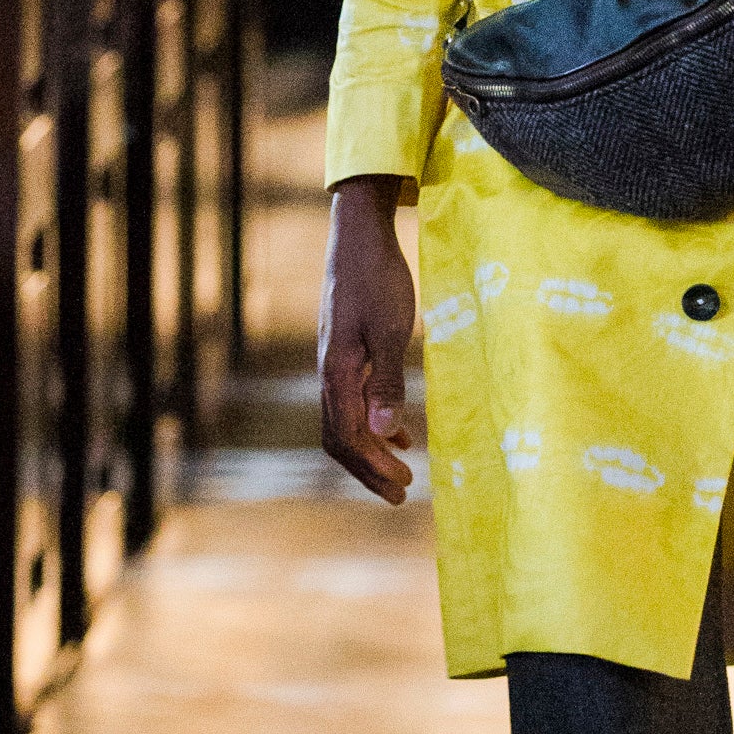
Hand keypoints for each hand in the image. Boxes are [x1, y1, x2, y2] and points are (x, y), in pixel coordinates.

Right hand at [318, 176, 417, 499]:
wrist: (359, 238)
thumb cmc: (378, 280)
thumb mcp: (390, 330)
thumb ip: (387, 382)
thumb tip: (385, 433)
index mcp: (338, 374)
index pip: (350, 437)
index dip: (375, 467)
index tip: (404, 487)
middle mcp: (329, 375)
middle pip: (341, 439)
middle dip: (369, 470)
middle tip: (400, 494)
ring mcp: (334, 365)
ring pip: (345, 423)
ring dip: (371, 452)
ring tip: (400, 473)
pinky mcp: (345, 353)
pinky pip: (352, 402)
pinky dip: (374, 424)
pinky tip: (401, 432)